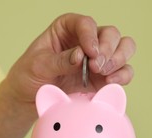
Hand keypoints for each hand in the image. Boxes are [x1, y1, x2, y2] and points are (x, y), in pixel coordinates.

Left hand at [2, 13, 135, 104]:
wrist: (28, 99)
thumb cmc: (29, 75)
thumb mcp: (38, 66)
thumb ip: (60, 60)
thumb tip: (81, 56)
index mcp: (67, 28)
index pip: (86, 23)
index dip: (91, 36)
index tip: (90, 52)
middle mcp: (86, 40)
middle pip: (110, 34)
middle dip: (108, 49)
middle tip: (97, 66)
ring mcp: (97, 59)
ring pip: (123, 49)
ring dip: (118, 60)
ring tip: (104, 73)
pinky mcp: (103, 78)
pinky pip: (123, 72)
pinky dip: (122, 76)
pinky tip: (111, 82)